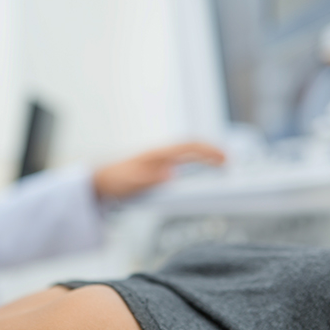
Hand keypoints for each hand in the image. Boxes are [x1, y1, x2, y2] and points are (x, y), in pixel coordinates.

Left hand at [93, 142, 224, 198]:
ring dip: (204, 160)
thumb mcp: (131, 181)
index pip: (188, 146)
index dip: (208, 151)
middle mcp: (161, 155)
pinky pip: (181, 165)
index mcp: (158, 154)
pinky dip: (194, 167)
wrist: (100, 182)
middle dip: (212, 153)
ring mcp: (160, 162)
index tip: (223, 159)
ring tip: (219, 169)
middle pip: (192, 149)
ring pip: (188, 156)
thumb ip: (151, 179)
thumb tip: (171, 175)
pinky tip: (199, 177)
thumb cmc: (114, 180)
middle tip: (228, 164)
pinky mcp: (158, 170)